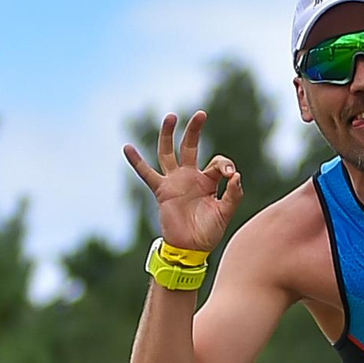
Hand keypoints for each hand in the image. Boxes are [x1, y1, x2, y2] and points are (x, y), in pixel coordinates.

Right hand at [122, 110, 244, 253]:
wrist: (191, 248)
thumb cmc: (209, 232)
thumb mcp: (226, 212)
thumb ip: (234, 194)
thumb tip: (236, 175)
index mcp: (209, 180)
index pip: (218, 163)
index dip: (225, 165)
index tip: (230, 176)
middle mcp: (190, 176)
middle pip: (190, 146)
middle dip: (195, 130)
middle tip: (201, 114)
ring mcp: (174, 182)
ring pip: (168, 152)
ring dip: (168, 134)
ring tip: (171, 116)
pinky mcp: (162, 190)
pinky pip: (146, 174)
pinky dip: (136, 162)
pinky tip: (128, 147)